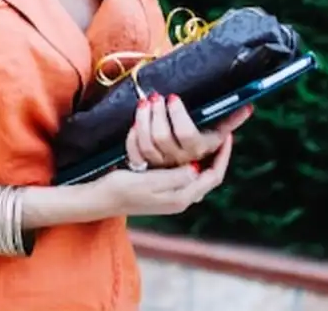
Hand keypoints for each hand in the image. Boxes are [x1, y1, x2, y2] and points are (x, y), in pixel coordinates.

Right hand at [90, 131, 236, 217]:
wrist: (100, 199)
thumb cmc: (122, 191)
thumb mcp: (149, 183)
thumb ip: (175, 177)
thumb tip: (197, 167)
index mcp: (181, 197)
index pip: (213, 175)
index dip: (223, 155)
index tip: (227, 135)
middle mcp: (180, 196)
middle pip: (207, 170)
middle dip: (211, 148)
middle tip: (217, 129)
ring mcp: (171, 191)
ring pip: (193, 165)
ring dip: (195, 146)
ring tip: (200, 131)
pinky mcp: (161, 184)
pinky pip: (178, 164)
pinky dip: (179, 149)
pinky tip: (175, 138)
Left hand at [126, 94, 253, 170]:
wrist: (175, 178)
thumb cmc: (199, 146)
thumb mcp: (214, 136)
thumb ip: (229, 122)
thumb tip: (249, 107)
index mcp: (200, 153)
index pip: (188, 135)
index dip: (179, 116)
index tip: (174, 98)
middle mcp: (180, 163)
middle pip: (164, 137)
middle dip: (158, 113)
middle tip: (158, 96)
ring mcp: (161, 169)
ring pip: (147, 143)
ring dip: (144, 119)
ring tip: (146, 102)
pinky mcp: (144, 171)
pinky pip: (134, 152)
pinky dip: (133, 135)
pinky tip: (136, 121)